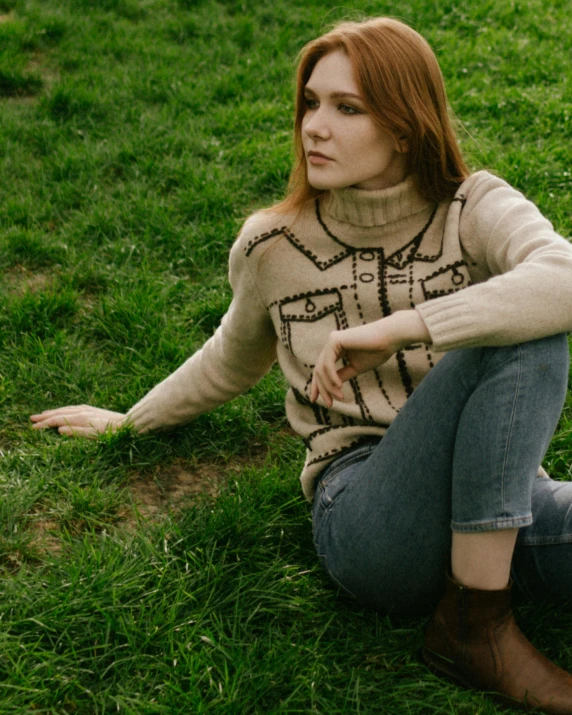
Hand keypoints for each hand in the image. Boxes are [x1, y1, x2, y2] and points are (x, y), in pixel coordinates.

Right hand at [30, 405, 126, 437]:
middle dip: (45, 416)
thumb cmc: (111, 433)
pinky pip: (73, 408)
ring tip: (43, 413)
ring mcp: (87, 409)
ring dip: (53, 411)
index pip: (57, 420)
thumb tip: (60, 429)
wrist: (128, 424)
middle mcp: (82, 411)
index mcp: (81, 418)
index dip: (45, 424)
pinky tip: (62, 411)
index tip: (33, 428)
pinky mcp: (92, 410)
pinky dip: (63, 409)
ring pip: (65, 409)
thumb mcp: (94, 436)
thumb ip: (77, 432)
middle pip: (59, 412)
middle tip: (32, 418)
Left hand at [310, 310, 430, 406]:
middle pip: (319, 370)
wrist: (389, 339)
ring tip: (340, 396)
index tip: (317, 401)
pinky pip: (328, 363)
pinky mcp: (335, 340)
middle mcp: (331, 344)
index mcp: (336, 349)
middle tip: (330, 404)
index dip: (318, 385)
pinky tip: (339, 385)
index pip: (321, 369)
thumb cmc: (377, 352)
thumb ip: (342, 375)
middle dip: (322, 389)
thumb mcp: (356, 368)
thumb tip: (330, 387)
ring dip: (329, 385)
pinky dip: (331, 376)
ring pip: (321, 368)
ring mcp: (332, 340)